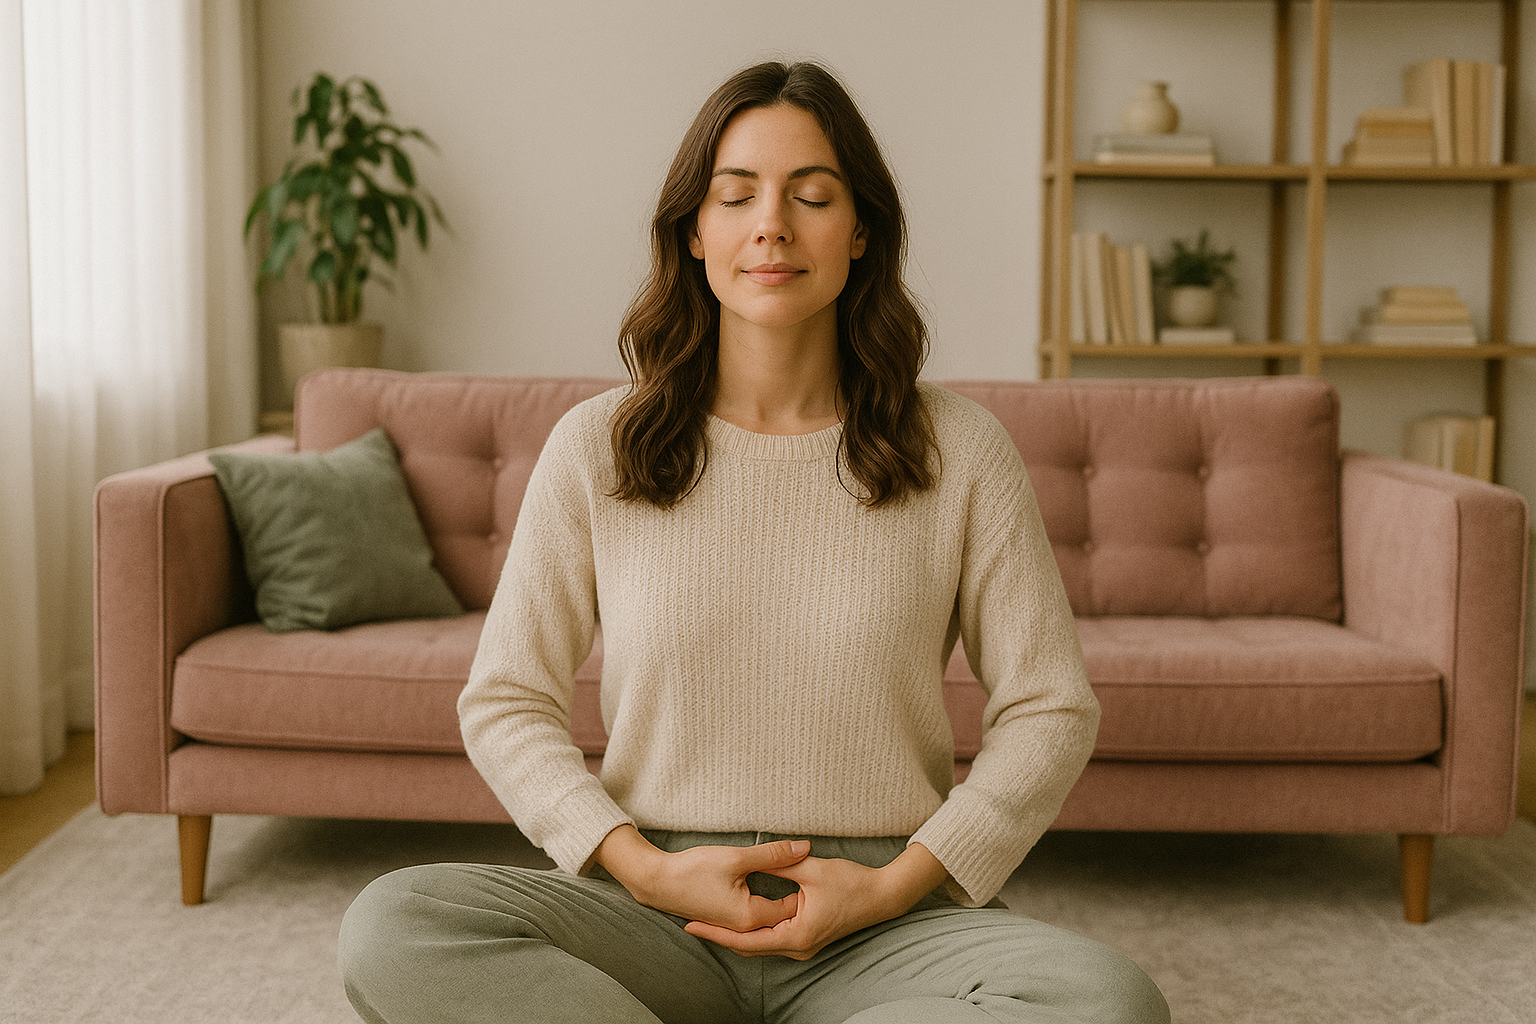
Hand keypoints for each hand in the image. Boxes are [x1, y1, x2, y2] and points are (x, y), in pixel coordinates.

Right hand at [593, 825, 809, 932]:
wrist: (656, 881)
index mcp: (750, 916)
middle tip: (814, 879)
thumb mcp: (736, 857)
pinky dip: (767, 908)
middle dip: (798, 901)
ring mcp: (733, 926)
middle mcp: (744, 928)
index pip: (792, 907)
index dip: (806, 890)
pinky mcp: (724, 920)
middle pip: (782, 917)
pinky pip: (754, 920)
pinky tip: (773, 895)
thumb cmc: (692, 870)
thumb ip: (773, 854)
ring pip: (768, 920)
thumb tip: (805, 847)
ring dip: (782, 906)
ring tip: (800, 887)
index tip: (817, 871)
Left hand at [683, 843, 949, 959]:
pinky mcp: (806, 938)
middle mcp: (797, 946)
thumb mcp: (811, 869)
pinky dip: (752, 931)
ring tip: (706, 921)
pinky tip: (736, 921)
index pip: (745, 940)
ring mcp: (802, 945)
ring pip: (759, 945)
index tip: (691, 923)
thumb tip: (753, 857)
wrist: (883, 896)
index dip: (716, 932)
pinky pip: (771, 938)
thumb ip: (780, 863)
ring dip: (734, 934)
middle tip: (689, 923)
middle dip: (719, 936)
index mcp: (795, 934)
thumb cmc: (852, 884)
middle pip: (748, 947)